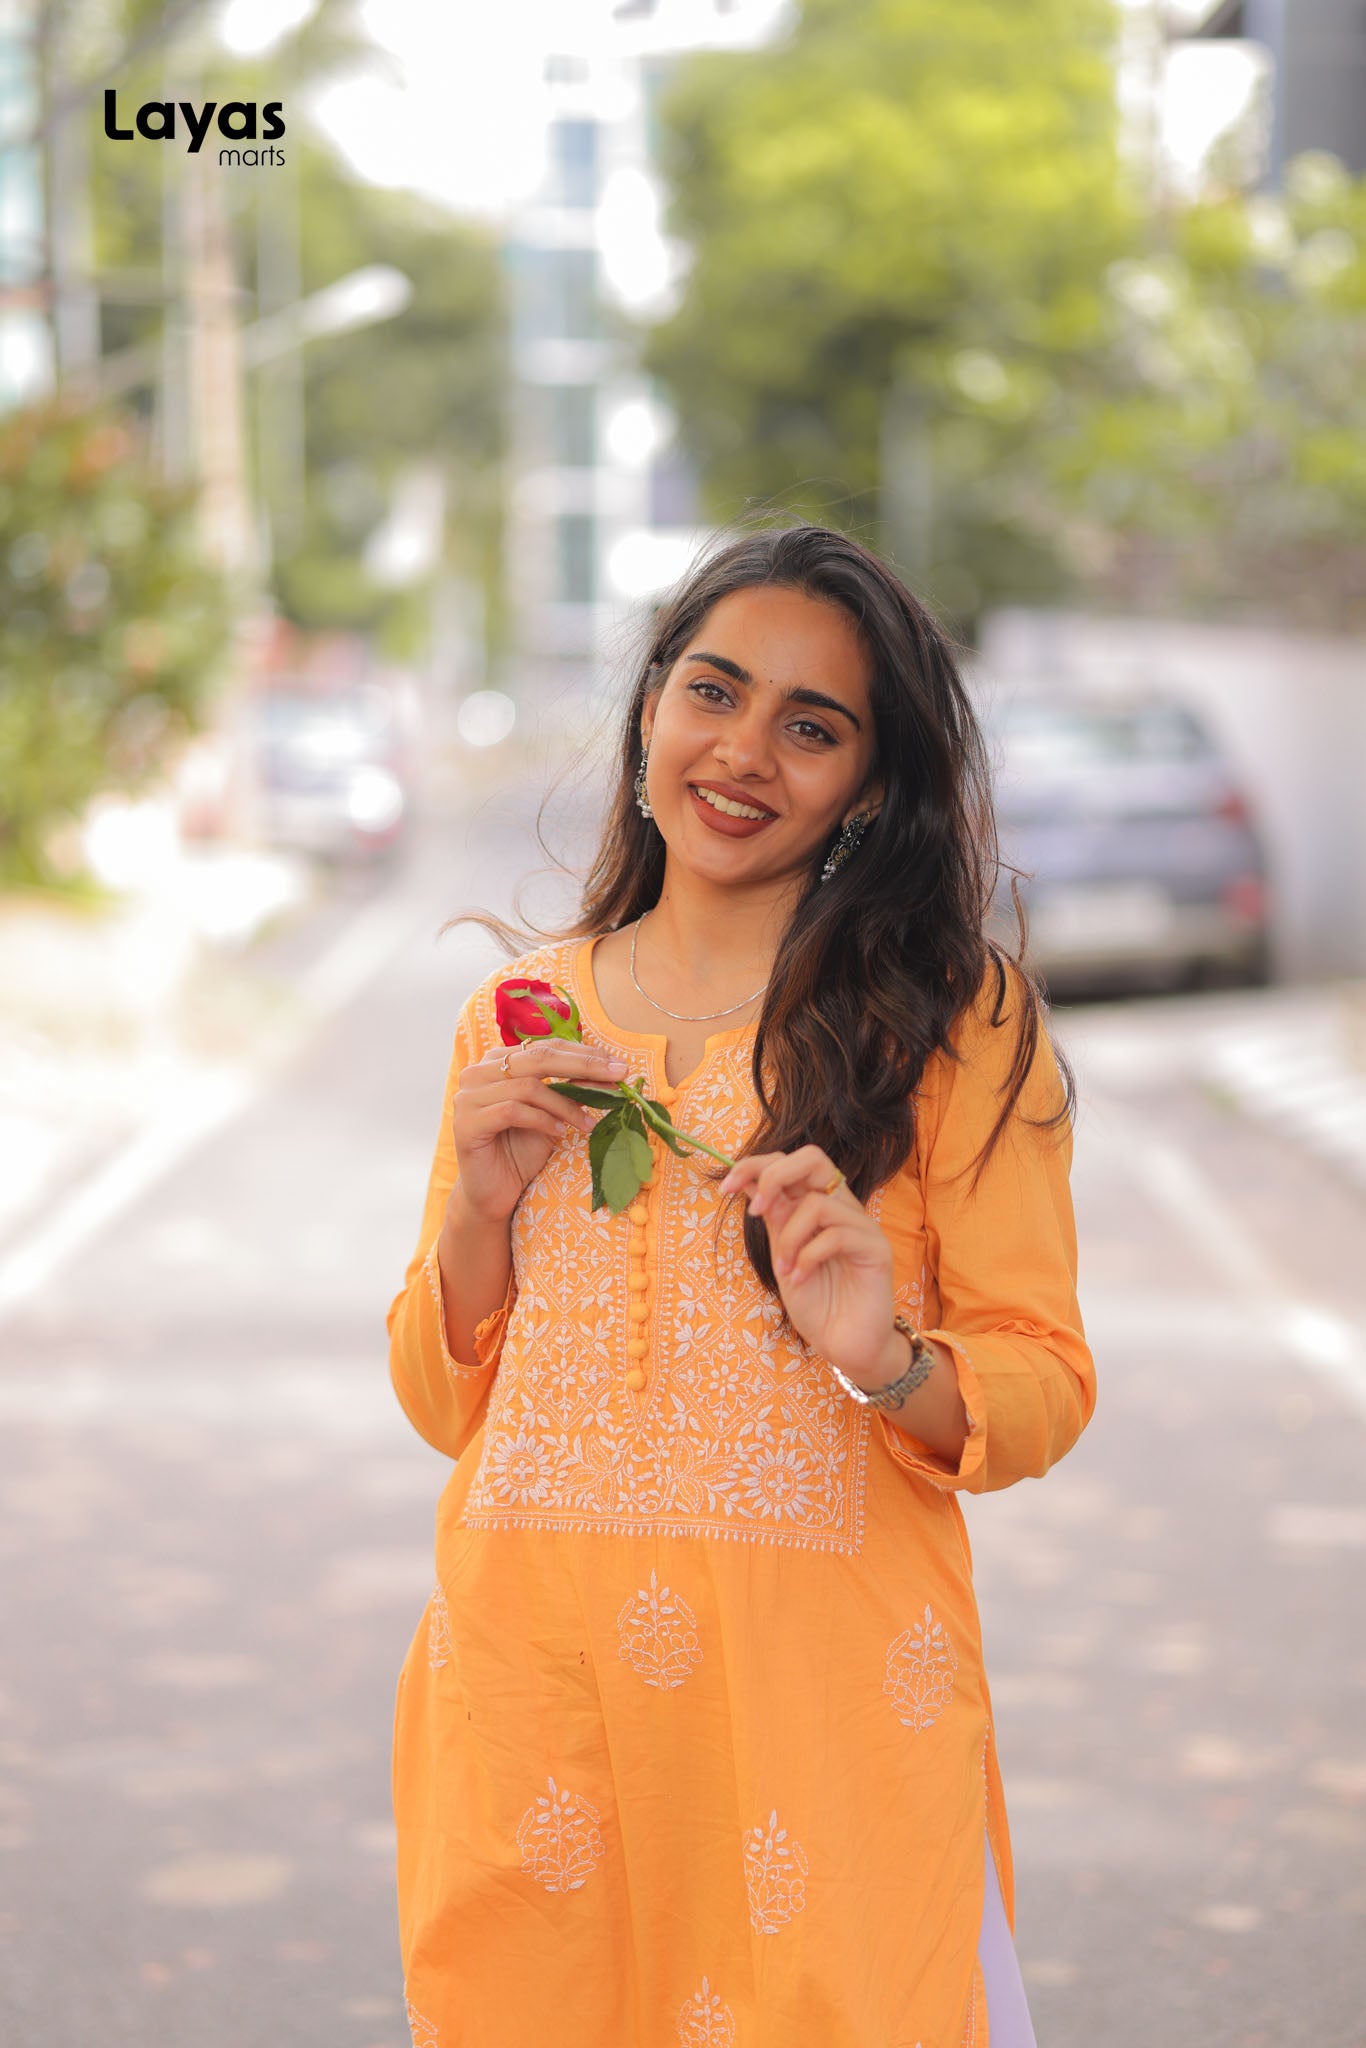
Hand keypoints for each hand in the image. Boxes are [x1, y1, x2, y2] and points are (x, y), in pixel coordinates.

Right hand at [452, 1038, 628, 1222]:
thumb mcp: (553, 1114)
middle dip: (583, 1065)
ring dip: (565, 1104)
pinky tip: (560, 1133)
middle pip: (538, 1058)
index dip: (583, 1053)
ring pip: (527, 1086)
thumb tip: (609, 1070)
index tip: (616, 1064)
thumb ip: (571, 1089)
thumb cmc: (521, 1151)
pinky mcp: (466, 1123)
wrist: (494, 1194)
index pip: (545, 1047)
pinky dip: (542, 1120)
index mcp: (497, 1062)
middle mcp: (478, 1073)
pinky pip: (512, 1111)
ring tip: (588, 1123)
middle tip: (617, 1075)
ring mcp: (468, 1097)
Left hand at [719, 1145, 902, 1387]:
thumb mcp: (782, 1255)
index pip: (790, 1162)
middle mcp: (841, 1208)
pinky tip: (801, 1278)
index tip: (724, 1188)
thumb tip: (744, 1179)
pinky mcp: (877, 1249)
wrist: (844, 1346)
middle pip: (813, 1158)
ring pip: (817, 1203)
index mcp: (817, 1205)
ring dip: (789, 1238)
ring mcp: (862, 1226)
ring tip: (784, 1270)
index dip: (755, 1165)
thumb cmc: (817, 1304)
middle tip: (757, 1211)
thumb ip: (773, 1217)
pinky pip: (836, 1235)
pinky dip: (808, 1257)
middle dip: (774, 1177)